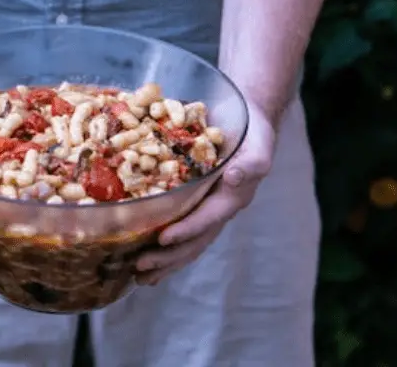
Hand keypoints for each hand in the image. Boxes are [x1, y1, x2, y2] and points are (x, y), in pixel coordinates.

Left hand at [134, 101, 276, 284]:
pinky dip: (159, 242)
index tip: (163, 239)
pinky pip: (175, 224)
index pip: (207, 220)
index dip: (186, 230)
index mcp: (231, 199)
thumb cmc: (254, 134)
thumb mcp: (258, 146)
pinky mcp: (192, 200)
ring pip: (184, 241)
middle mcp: (217, 208)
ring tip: (138, 275)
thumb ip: (251, 164)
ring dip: (162, 259)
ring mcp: (205, 207)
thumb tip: (233, 177)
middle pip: (193, 241)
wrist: (249, 120)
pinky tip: (139, 252)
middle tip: (141, 269)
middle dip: (168, 257)